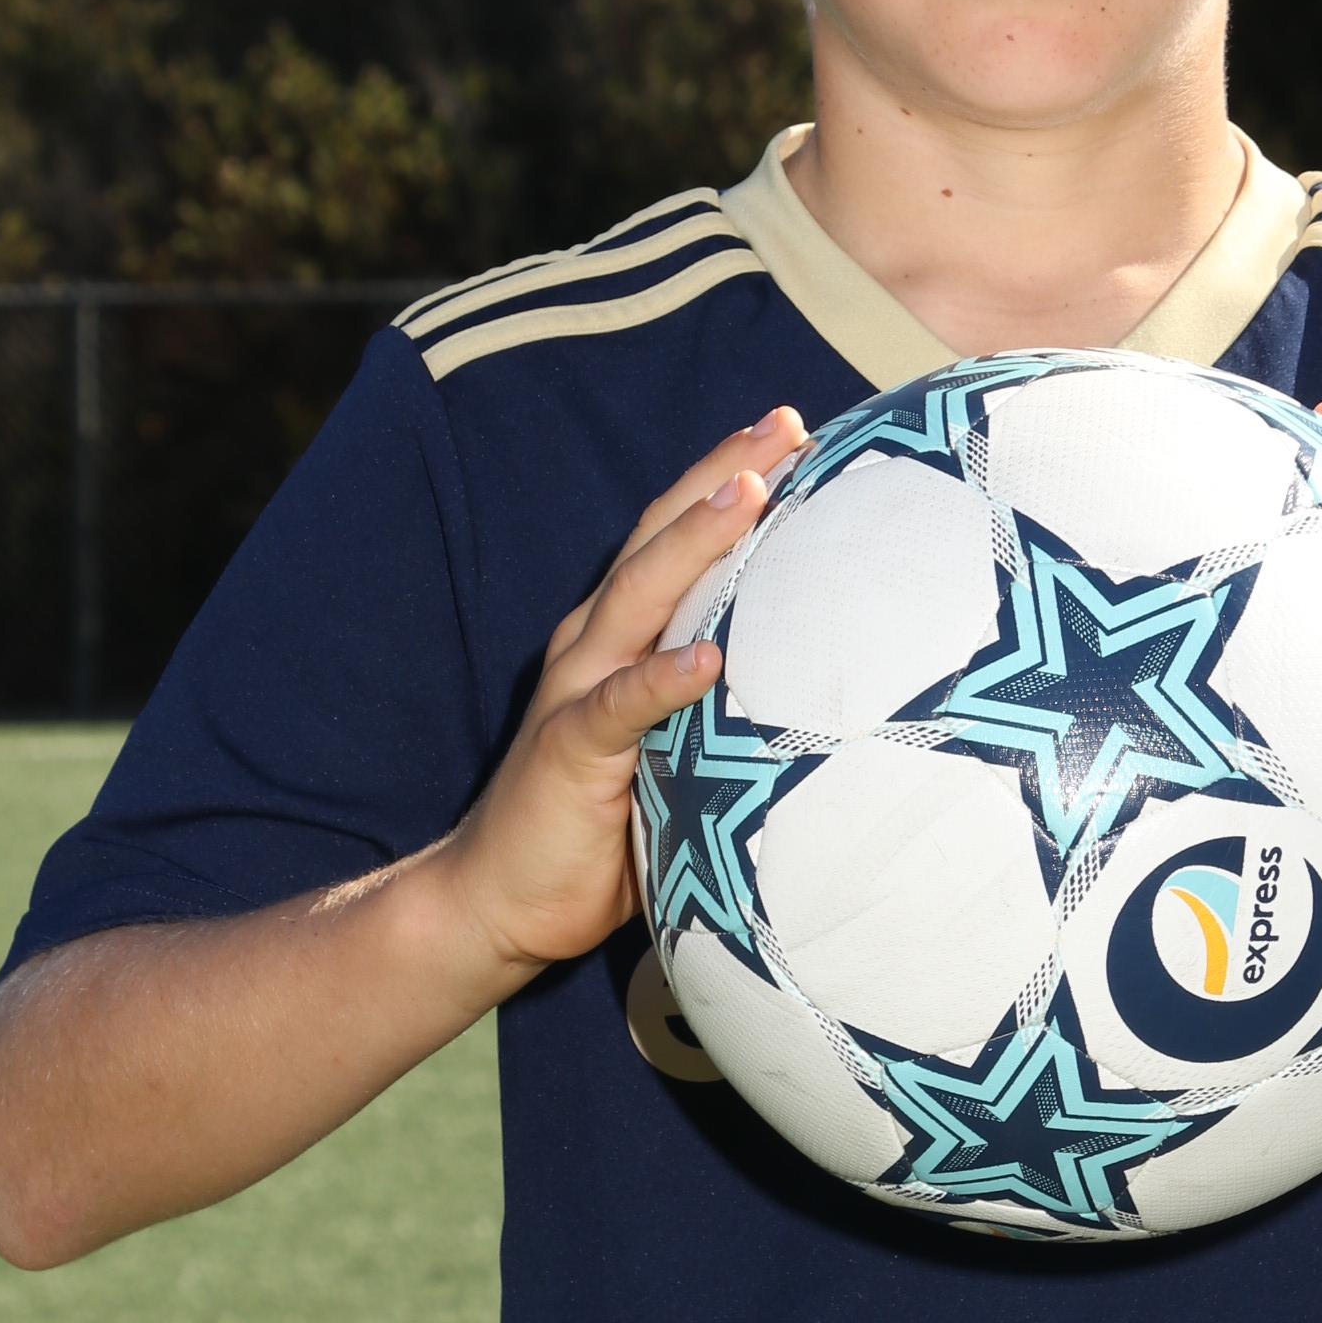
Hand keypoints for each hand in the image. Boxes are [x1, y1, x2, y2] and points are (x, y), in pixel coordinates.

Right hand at [437, 404, 806, 987]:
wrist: (494, 899)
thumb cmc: (602, 828)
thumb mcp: (672, 750)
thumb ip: (721, 710)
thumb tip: (827, 698)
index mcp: (619, 636)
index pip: (676, 538)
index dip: (730, 479)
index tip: (797, 432)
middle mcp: (595, 644)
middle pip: (661, 539)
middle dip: (725, 475)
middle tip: (789, 423)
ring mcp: (577, 691)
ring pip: (640, 597)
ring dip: (696, 542)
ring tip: (751, 493)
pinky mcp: (567, 750)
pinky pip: (619, 706)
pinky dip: (661, 678)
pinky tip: (707, 658)